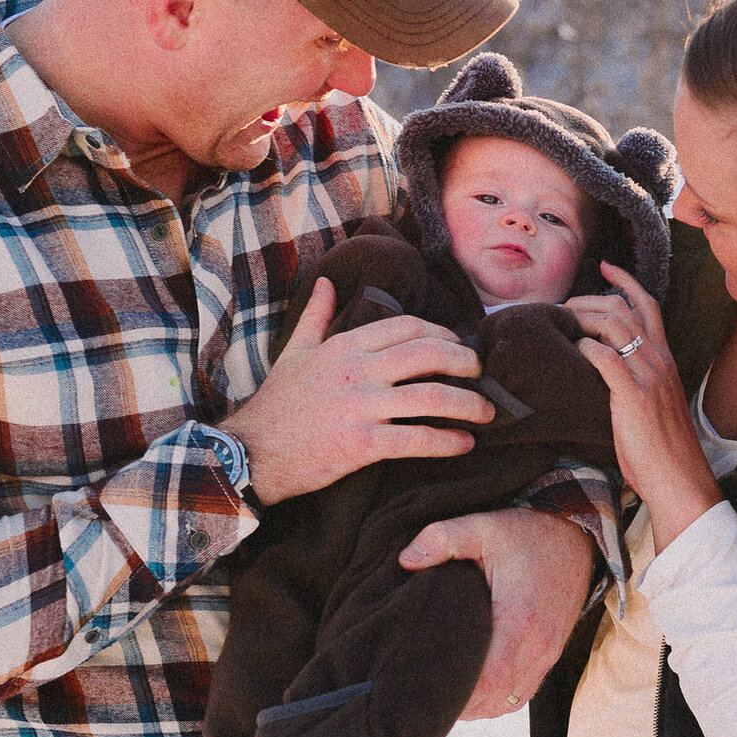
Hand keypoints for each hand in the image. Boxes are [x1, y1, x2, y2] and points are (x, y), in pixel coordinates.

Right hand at [220, 278, 492, 505]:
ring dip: (468, 405)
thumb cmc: (276, 404)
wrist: (250, 452)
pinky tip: (464, 444)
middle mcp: (357, 371)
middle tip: (481, 373)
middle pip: (428, 355)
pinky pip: (416, 440)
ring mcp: (360, 408)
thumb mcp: (293, 352)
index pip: (407, 327)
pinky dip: (447, 442)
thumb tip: (327, 283)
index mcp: (345, 346)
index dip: (442, 334)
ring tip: (486, 413)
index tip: (458, 346)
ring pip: (431, 398)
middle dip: (464, 362)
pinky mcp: (361, 445)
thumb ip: (315, 317)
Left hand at [399, 507, 595, 717]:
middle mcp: (538, 644)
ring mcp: (548, 652)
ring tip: (451, 692)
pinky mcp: (552, 652)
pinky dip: (500, 697)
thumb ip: (443, 539)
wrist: (576, 535)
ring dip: (481, 704)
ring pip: (510, 701)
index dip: (460, 694)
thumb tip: (405, 559)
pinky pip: (525, 692)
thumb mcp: (483, 526)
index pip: (490, 680)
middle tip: (429, 694)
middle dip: (463, 705)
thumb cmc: (528, 533)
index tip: (429, 685)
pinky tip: (479, 686)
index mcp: (519, 618)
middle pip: (497, 700)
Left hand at [569, 263, 722, 553]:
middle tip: (566, 305)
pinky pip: (605, 357)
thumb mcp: (654, 405)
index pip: (649, 304)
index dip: (625, 281)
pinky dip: (585, 347)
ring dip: (583, 317)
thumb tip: (608, 371)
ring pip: (614, 324)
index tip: (605, 266)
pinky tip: (572, 351)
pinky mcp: (634, 395)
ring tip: (564, 324)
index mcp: (666, 359)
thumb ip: (637, 382)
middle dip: (591, 298)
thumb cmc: (663, 449)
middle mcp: (660, 360)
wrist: (679, 478)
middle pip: (626, 307)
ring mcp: (649, 375)